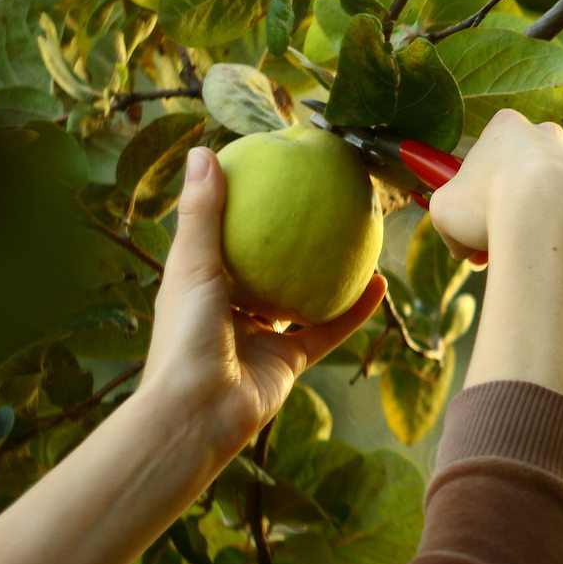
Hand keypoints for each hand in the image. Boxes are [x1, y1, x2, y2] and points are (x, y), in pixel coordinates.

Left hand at [138, 147, 385, 465]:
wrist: (199, 413)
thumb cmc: (185, 337)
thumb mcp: (192, 266)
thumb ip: (202, 212)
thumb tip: (204, 150)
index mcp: (200, 287)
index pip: (220, 240)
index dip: (241, 211)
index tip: (267, 176)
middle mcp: (229, 310)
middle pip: (264, 268)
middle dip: (289, 243)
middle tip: (319, 204)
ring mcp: (261, 336)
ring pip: (300, 298)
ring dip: (327, 274)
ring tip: (357, 238)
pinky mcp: (290, 360)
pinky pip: (327, 328)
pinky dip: (354, 309)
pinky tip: (377, 281)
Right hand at [428, 111, 562, 271]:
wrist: (549, 221)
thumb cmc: (489, 208)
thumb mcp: (444, 212)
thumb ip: (451, 220)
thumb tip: (464, 247)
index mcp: (509, 129)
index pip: (492, 155)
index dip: (482, 193)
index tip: (477, 224)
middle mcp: (553, 138)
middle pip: (531, 175)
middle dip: (519, 209)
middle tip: (506, 244)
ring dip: (552, 228)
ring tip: (538, 259)